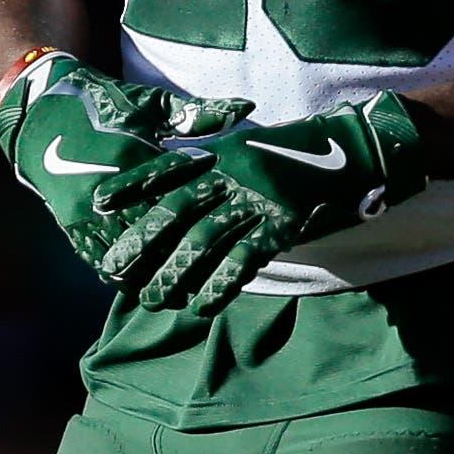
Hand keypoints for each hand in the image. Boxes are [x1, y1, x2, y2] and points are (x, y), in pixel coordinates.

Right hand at [0, 56, 248, 277]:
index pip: (170, 206)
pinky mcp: (69, 222)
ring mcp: (83, 211)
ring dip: (148, 274)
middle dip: (175, 260)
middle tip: (205, 279)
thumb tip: (246, 109)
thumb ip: (197, 112)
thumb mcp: (150, 103)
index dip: (197, 230)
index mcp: (131, 161)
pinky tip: (142, 282)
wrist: (41, 109)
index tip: (223, 245)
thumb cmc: (105, 102)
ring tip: (177, 291)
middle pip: (148, 241)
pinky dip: (120, 272)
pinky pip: (96, 258)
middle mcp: (106, 192)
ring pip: (122, 258)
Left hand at [92, 94, 429, 316]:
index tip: (97, 203)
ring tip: (153, 299)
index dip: (131, 186)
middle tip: (114, 268)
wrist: (356, 147)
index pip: (167, 169)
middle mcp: (232, 173)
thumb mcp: (255, 148)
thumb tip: (191, 186)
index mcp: (222, 152)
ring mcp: (256, 199)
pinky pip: (245, 259)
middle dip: (142, 241)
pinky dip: (221, 284)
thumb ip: (223, 164)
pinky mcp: (282, 223)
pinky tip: (203, 306)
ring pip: (204, 240)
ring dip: (175, 273)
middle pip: (176, 210)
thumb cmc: (304, 150)